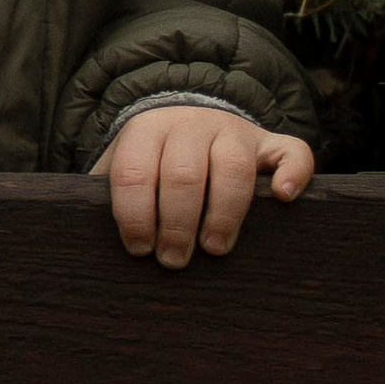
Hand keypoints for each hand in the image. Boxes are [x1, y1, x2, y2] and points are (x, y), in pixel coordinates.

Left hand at [94, 106, 314, 269]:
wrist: (190, 123)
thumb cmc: (152, 165)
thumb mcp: (123, 171)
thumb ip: (108, 196)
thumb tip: (91, 243)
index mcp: (148, 130)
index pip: (135, 172)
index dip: (135, 216)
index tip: (139, 250)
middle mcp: (192, 124)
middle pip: (183, 174)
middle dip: (176, 224)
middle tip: (173, 260)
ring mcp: (235, 131)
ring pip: (233, 168)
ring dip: (223, 214)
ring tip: (213, 249)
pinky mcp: (271, 143)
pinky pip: (292, 151)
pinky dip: (293, 172)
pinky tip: (281, 197)